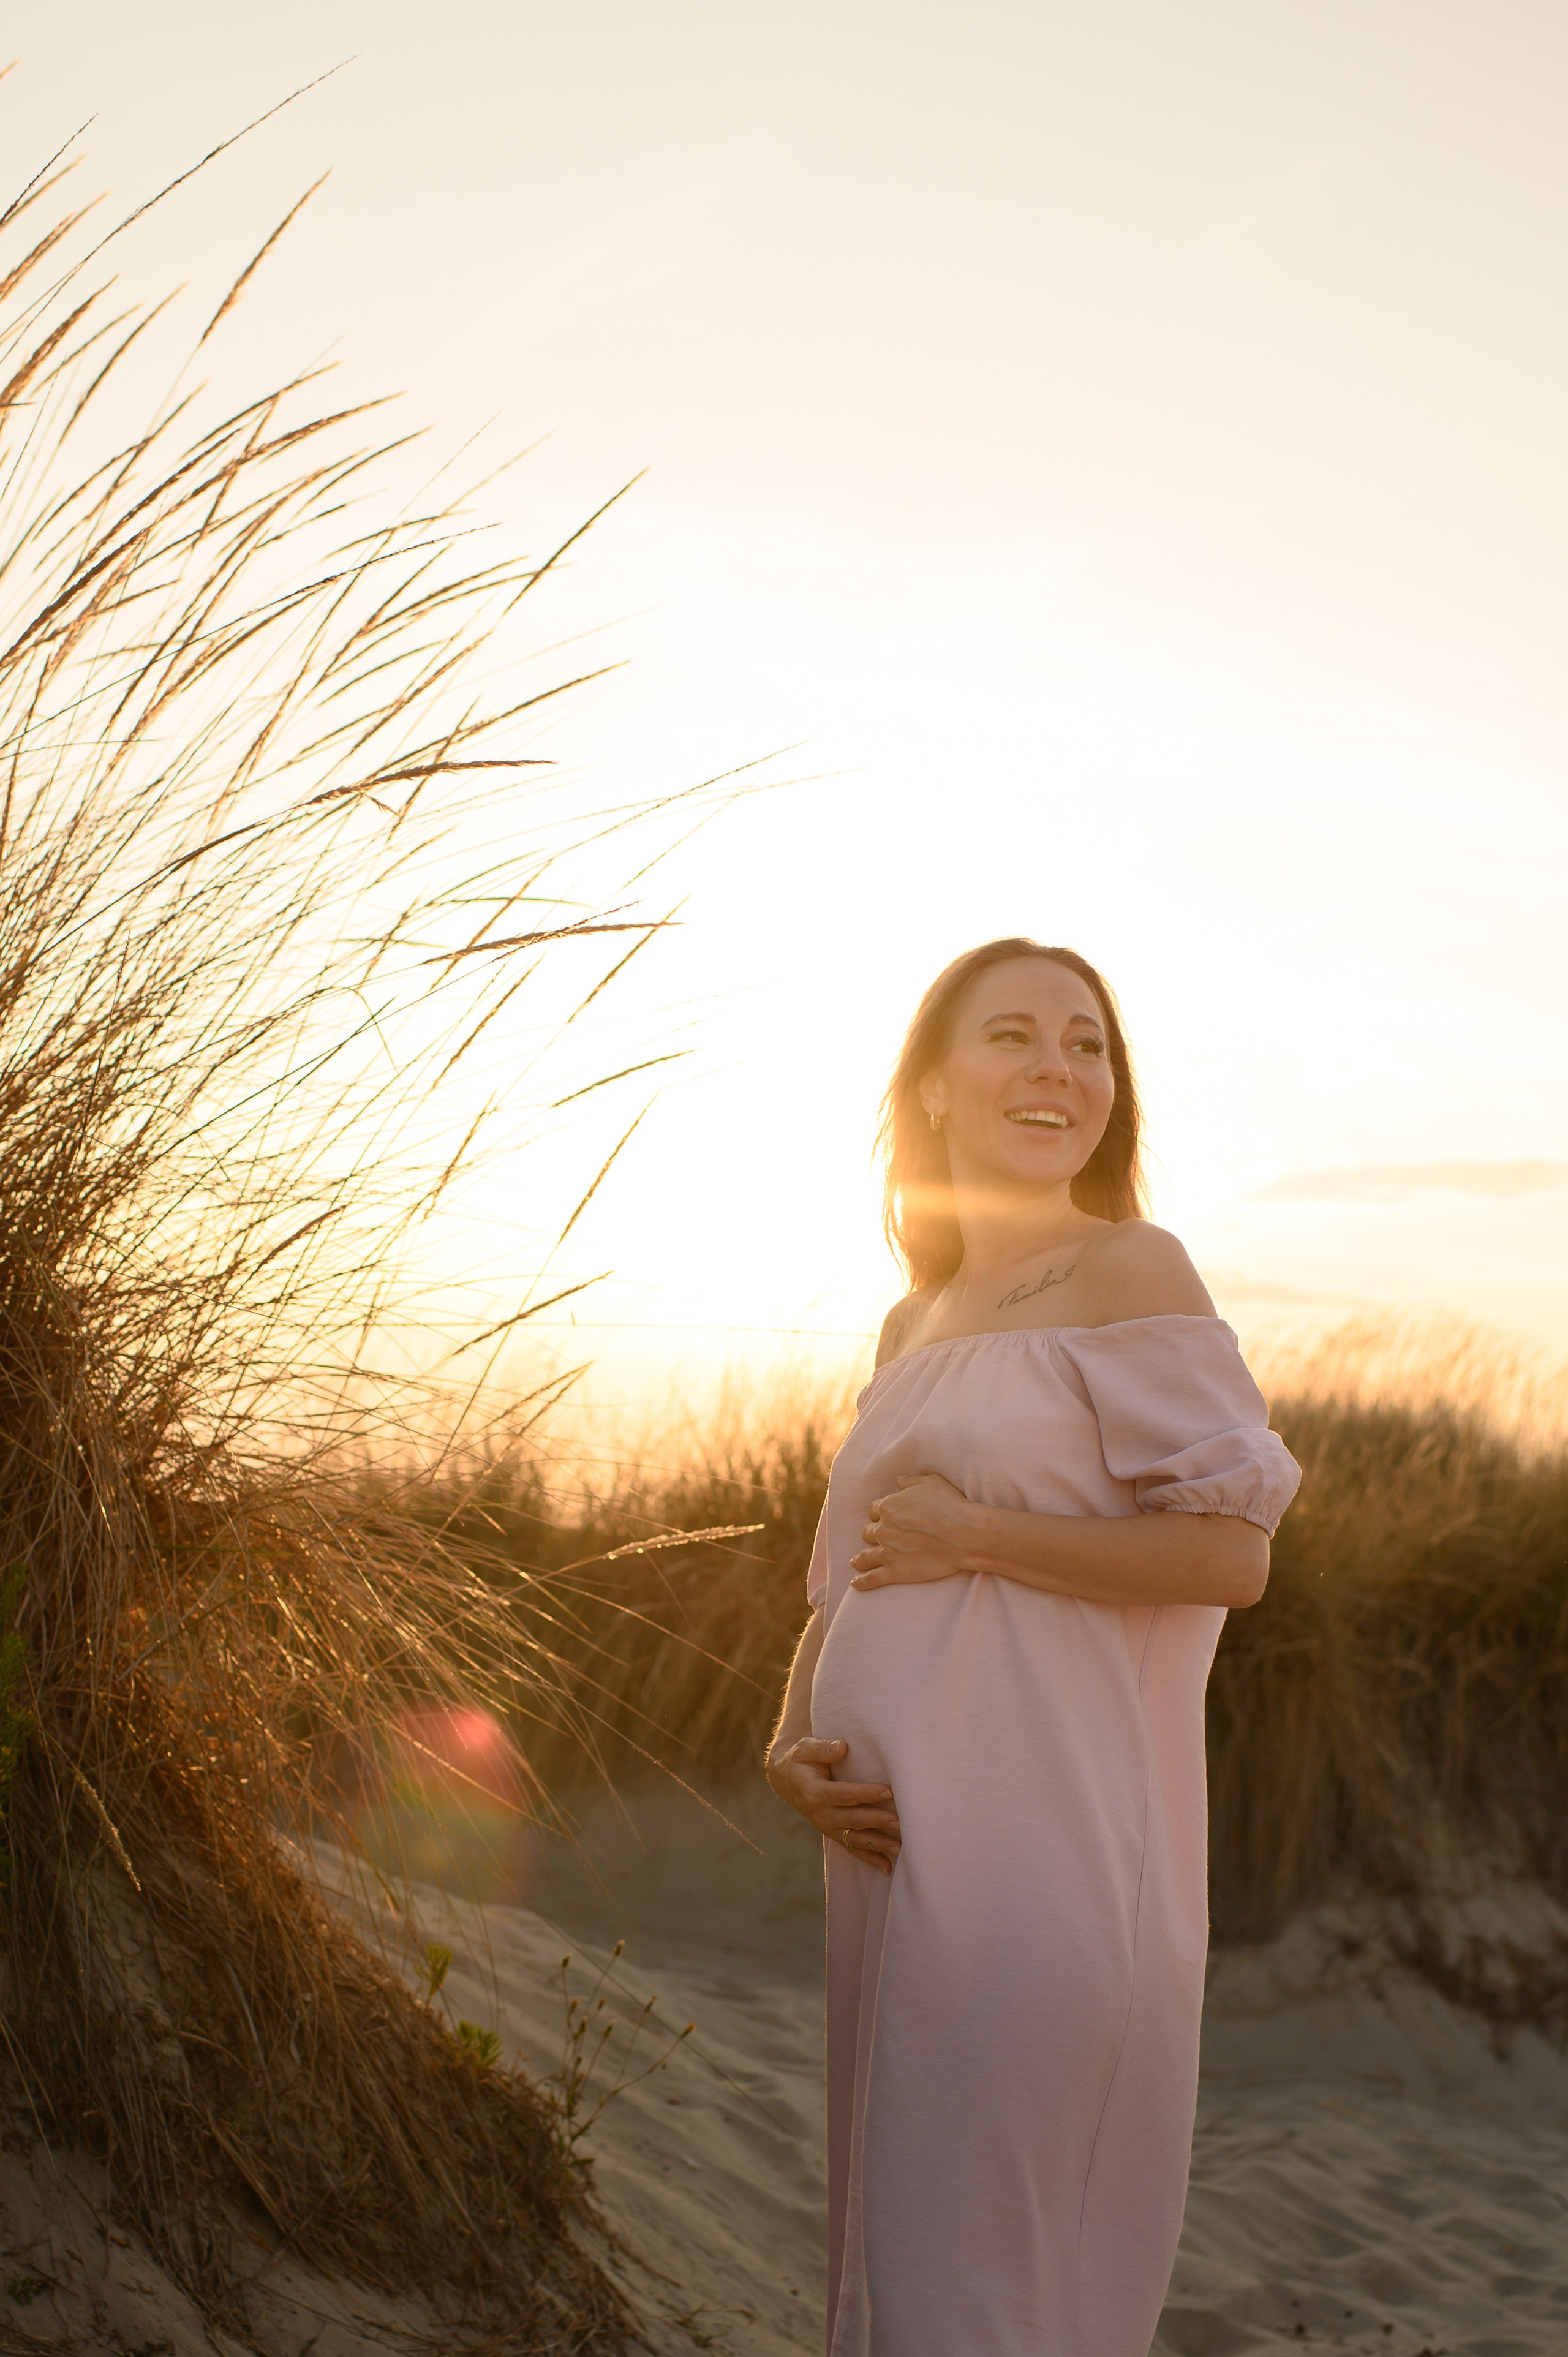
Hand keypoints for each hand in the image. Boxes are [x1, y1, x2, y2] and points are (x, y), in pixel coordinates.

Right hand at [765, 1736, 900, 1872]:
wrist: (786, 1780)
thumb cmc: (800, 1760)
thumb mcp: (805, 1748)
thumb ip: (823, 1748)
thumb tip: (842, 1747)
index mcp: (814, 1793)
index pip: (844, 1794)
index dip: (866, 1793)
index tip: (889, 1790)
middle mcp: (820, 1814)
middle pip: (853, 1819)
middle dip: (878, 1821)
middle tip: (901, 1821)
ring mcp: (827, 1827)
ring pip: (855, 1838)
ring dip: (878, 1844)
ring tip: (900, 1846)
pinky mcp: (833, 1834)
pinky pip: (852, 1848)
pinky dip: (869, 1858)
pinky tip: (887, 1866)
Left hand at [849, 1470, 982, 1589]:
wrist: (961, 1534)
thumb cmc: (949, 1505)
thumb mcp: (930, 1482)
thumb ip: (910, 1481)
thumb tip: (898, 1479)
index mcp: (889, 1507)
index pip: (875, 1510)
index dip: (879, 1513)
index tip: (881, 1517)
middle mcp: (883, 1529)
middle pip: (869, 1532)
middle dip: (871, 1534)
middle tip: (873, 1538)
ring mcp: (887, 1552)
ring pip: (866, 1556)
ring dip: (859, 1559)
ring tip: (854, 1563)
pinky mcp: (895, 1572)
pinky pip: (872, 1578)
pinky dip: (862, 1582)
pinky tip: (856, 1584)